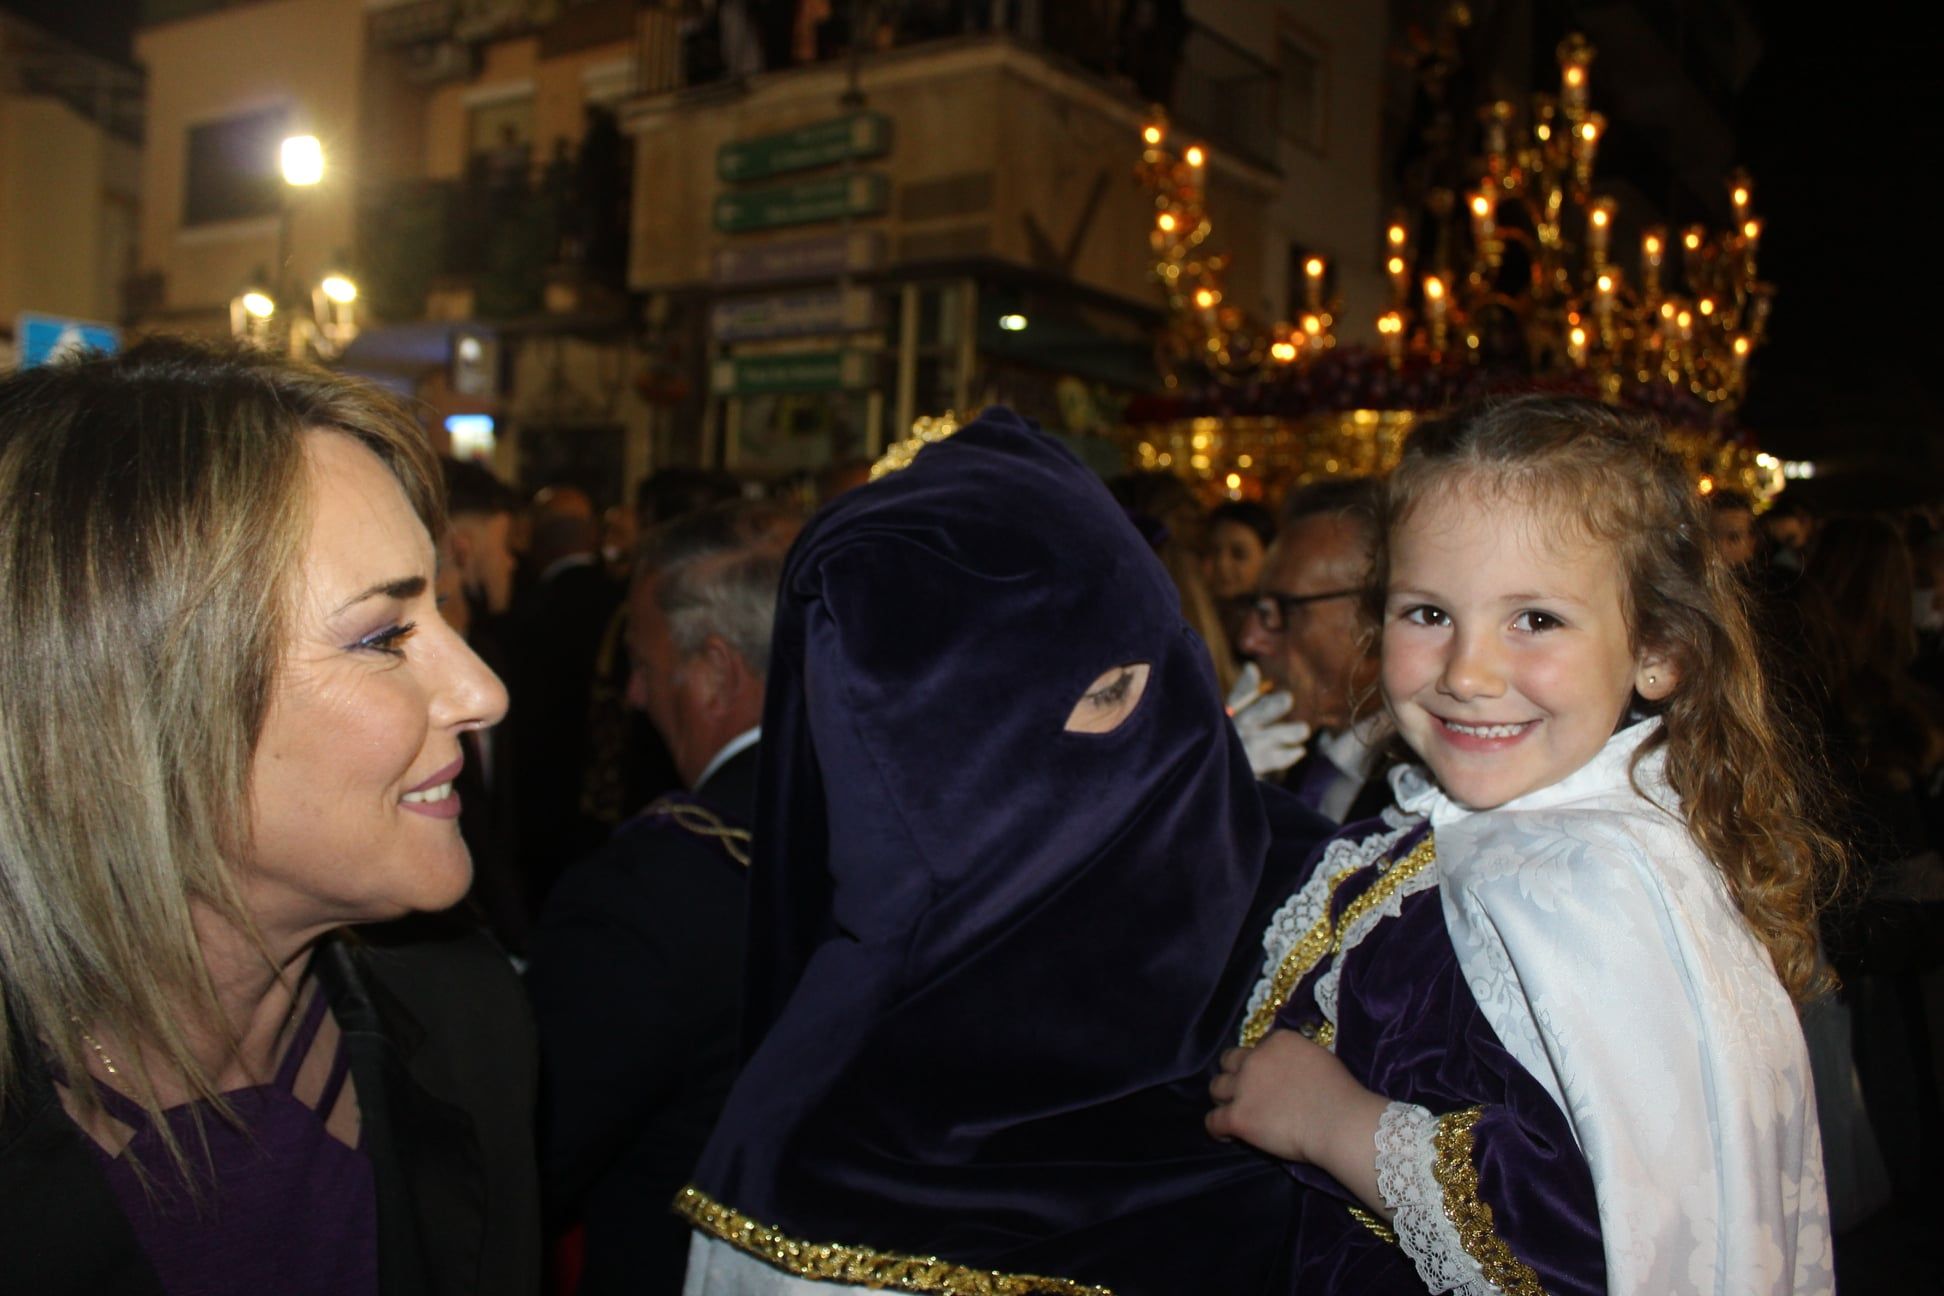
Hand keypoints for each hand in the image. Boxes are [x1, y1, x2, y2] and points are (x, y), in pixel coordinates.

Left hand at [1206, 1029, 1383, 1169]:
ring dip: (1223, 1099)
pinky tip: (1228, 1135)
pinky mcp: (1238, 1116)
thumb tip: (1289, 1068)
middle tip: (1245, 1092)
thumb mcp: (1319, 1058)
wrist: (1339, 1122)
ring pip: (1216, 1088)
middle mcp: (1255, 1058)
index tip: (1267, 1079)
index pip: (1256, 1047)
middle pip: (1229, 1061)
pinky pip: (1212, 1121)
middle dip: (1234, 1074)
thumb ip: (1296, 1058)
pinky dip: (1217, 1129)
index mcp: (1277, 1041)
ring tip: (1234, 1112)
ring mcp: (1244, 1087)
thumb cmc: (1340, 1094)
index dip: (1260, 1063)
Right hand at [1225, 663, 1309, 777]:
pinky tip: (1300, 751)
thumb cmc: (1233, 737)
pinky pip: (1267, 762)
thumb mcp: (1237, 713)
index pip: (1238, 696)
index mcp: (1230, 713)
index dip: (1245, 684)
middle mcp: (1234, 730)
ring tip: (1304, 730)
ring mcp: (1240, 750)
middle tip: (1288, 698)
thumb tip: (1251, 667)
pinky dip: (1284, 757)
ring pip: (1262, 740)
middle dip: (1270, 707)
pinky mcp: (1248, 769)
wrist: (1218, 771)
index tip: (1252, 670)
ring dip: (1284, 734)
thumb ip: (1244, 691)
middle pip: (1252, 716)